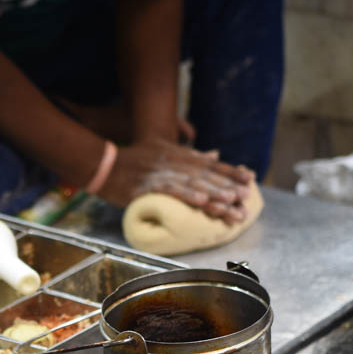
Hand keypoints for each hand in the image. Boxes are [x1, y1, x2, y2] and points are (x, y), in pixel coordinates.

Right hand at [98, 139, 254, 223]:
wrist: (102, 163)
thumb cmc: (132, 159)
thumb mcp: (162, 149)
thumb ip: (189, 154)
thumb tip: (214, 155)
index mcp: (179, 154)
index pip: (211, 164)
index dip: (231, 172)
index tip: (250, 180)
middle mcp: (174, 162)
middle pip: (206, 176)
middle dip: (227, 189)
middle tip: (245, 202)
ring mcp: (161, 173)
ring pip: (193, 185)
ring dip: (213, 195)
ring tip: (231, 204)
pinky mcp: (148, 185)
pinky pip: (171, 191)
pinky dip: (188, 196)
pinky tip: (202, 202)